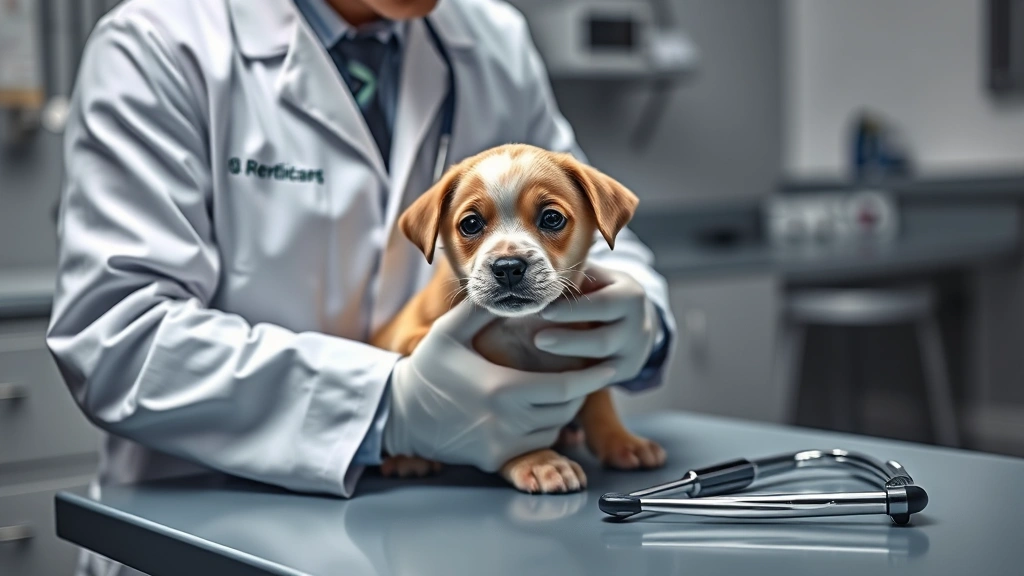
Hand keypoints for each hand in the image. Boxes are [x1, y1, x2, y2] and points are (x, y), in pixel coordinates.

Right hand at [383, 301, 618, 471]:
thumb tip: (513, 286)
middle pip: (567, 409)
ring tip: (565, 386)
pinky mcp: (498, 460)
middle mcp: (507, 422)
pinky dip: (547, 427)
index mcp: (502, 388)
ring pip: (555, 428)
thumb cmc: (427, 368)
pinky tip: (539, 407)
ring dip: (565, 408)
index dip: (593, 377)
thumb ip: (484, 309)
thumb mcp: (449, 331)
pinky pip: (538, 444)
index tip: (609, 365)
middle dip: (583, 390)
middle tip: (592, 372)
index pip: (567, 387)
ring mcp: (504, 445)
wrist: (401, 415)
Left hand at [534, 265, 659, 382]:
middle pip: (603, 340)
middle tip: (538, 339)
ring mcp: (634, 353)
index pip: (602, 305)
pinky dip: (577, 377)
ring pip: (602, 364)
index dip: (571, 310)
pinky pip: (600, 380)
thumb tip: (541, 273)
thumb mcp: (596, 276)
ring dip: (569, 359)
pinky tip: (553, 372)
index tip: (543, 311)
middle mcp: (639, 327)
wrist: (632, 317)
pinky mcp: (627, 371)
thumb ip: (575, 275)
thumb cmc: (602, 290)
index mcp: (632, 296)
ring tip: (541, 349)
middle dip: (568, 341)